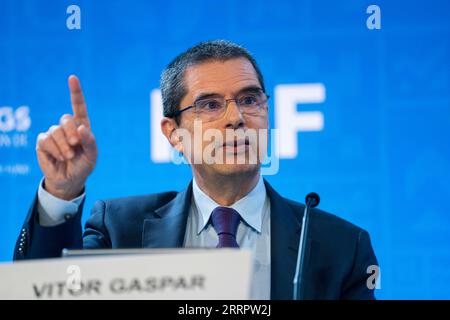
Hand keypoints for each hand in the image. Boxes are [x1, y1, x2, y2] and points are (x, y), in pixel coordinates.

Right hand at [36, 75, 97, 199]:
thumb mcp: (92, 156)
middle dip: (71, 133)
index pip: (79, 106)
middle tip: (76, 145)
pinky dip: (54, 150)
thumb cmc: (83, 166)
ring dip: (64, 146)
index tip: (72, 78)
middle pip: (66, 119)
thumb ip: (90, 142)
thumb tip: (82, 128)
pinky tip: (60, 157)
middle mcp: (67, 127)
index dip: (75, 92)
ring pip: (56, 131)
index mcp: (82, 126)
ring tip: (69, 156)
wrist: (70, 180)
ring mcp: (54, 133)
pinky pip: (46, 140)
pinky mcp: (43, 142)